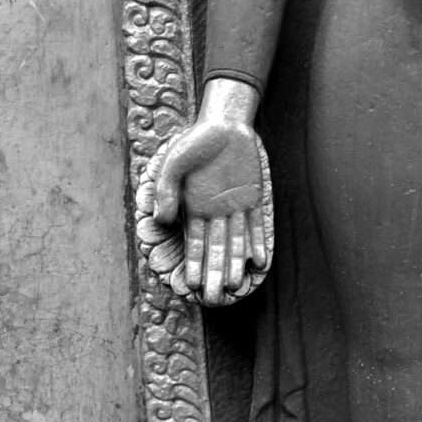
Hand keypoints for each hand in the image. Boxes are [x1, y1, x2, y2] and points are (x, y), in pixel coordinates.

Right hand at [152, 84, 269, 305]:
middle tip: (215, 300)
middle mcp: (214, 212)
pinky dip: (258, 242)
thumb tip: (162, 219)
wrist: (225, 121)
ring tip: (235, 287)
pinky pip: (256, 224)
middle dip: (215, 274)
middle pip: (216, 249)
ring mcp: (234, 206)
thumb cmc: (195, 141)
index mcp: (192, 207)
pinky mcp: (253, 197)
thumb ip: (166, 189)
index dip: (194, 265)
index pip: (194, 244)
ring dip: (236, 264)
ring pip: (236, 242)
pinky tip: (259, 262)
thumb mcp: (174, 162)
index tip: (193, 286)